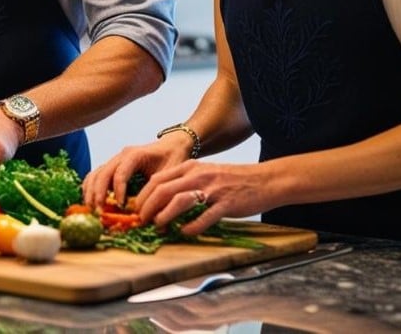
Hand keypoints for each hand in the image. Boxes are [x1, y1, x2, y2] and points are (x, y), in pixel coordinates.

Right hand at [81, 139, 188, 208]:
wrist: (173, 146)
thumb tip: (154, 220)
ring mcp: (115, 159)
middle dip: (98, 194)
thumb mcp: (170, 175)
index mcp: (135, 155)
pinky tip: (92, 202)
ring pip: (96, 173)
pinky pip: (96, 175)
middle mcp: (121, 155)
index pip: (120, 173)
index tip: (121, 207)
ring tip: (93, 210)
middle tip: (100, 213)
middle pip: (103, 173)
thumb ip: (162, 194)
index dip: (118, 191)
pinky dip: (91, 188)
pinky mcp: (113, 166)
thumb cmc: (173, 159)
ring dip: (91, 192)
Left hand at [133, 159, 266, 233]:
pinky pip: (205, 217)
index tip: (136, 209)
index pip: (157, 179)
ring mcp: (213, 189)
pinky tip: (185, 232)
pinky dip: (192, 227)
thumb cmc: (233, 180)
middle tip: (142, 221)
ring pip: (179, 201)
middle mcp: (199, 175)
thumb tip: (161, 201)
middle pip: (163, 189)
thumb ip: (185, 183)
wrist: (264, 180)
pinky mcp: (226, 204)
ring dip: (164, 215)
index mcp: (191, 167)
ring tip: (158, 226)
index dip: (143, 196)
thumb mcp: (206, 174)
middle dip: (147, 207)